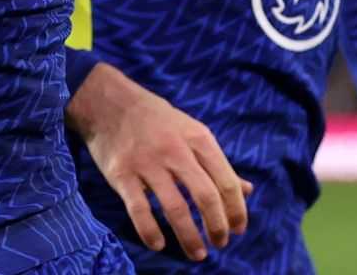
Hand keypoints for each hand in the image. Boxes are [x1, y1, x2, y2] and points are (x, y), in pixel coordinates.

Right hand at [67, 63, 253, 260]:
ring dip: (189, 237)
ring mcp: (147, 163)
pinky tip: (159, 245)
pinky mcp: (122, 174)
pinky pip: (139, 210)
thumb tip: (247, 190)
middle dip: (217, 227)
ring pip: (175, 208)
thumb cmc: (157, 120)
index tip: (239, 230)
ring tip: (197, 254)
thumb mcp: (192, 132)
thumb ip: (217, 163)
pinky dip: (150, 232)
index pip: (225, 181)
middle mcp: (175, 150)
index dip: (236, 210)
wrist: (109, 102)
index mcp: (198, 139)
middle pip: (205, 196)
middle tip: (220, 244)